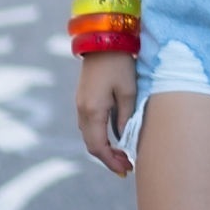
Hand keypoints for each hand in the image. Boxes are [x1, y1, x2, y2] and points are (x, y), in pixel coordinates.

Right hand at [74, 53, 137, 176]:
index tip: (126, 169)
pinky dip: (101, 136)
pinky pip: (90, 124)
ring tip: (123, 156)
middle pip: (91, 144)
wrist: (103, 40)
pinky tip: (115, 139)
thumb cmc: (119, 64)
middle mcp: (82, 110)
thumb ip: (125, 117)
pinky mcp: (84, 99)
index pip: (98, 147)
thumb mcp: (128, 91)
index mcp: (92, 111)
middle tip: (127, 167)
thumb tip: (125, 139)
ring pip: (90, 135)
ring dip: (104, 148)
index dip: (111, 161)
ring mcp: (81, 104)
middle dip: (108, 158)